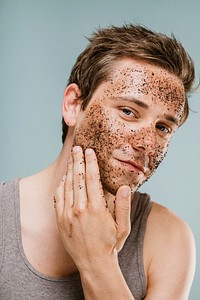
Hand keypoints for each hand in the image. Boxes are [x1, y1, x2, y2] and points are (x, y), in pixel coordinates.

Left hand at [54, 146, 130, 271]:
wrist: (93, 263)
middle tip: (78, 148)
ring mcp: (68, 214)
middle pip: (78, 178)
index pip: (92, 178)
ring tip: (72, 158)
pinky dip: (61, 185)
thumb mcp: (123, 227)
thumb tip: (124, 187)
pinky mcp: (60, 220)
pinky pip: (59, 197)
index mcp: (97, 208)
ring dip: (69, 170)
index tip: (89, 151)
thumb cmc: (110, 244)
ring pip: (67, 185)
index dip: (90, 162)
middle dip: (78, 160)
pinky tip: (64, 177)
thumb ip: (123, 206)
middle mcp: (81, 209)